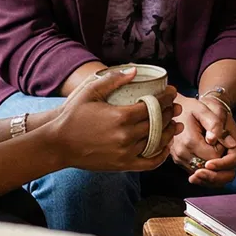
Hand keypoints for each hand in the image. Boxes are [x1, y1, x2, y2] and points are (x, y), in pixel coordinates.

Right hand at [45, 67, 179, 171]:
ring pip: (156, 142)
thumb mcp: (90, 91)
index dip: (166, 98)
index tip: (172, 92)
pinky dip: (160, 156)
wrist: (58, 144)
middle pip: (158, 123)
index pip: (153, 106)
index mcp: (121, 116)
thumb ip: (113, 80)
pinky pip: (148, 163)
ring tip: (176, 125)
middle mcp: (126, 135)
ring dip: (169, 133)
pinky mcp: (122, 164)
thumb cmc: (72, 115)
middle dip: (170, 113)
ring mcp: (125, 152)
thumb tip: (135, 71)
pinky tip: (165, 148)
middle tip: (176, 106)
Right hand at [171, 96, 235, 185]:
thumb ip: (214, 124)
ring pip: (203, 176)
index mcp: (190, 142)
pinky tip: (210, 160)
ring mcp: (179, 160)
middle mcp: (182, 154)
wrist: (170, 111)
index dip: (223, 150)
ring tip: (217, 154)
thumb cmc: (189, 109)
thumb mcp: (203, 109)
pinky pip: (196, 173)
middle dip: (220, 163)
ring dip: (214, 170)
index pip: (215, 157)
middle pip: (210, 170)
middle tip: (221, 147)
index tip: (220, 139)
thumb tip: (222, 142)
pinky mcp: (179, 162)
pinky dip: (206, 171)